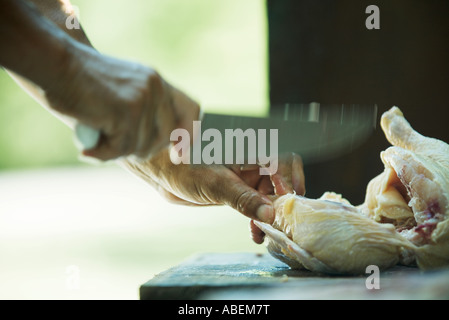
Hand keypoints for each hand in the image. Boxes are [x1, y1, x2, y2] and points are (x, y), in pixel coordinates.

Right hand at [44, 42, 199, 160]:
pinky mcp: (126, 112)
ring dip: (117, 150)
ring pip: (142, 147)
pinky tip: (88, 147)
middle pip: (165, 138)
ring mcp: (143, 99)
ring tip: (97, 136)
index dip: (188, 135)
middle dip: (142, 149)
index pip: (191, 110)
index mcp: (158, 83)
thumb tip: (165, 145)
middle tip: (115, 144)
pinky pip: (122, 149)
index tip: (178, 156)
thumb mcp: (124, 92)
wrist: (56, 64)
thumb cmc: (83, 83)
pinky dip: (103, 153)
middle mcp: (155, 89)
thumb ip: (145, 113)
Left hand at [120, 150, 304, 239]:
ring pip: (271, 196)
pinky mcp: (239, 192)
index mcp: (250, 151)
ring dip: (271, 215)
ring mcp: (246, 178)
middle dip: (283, 202)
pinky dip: (259, 219)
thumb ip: (243, 198)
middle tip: (281, 221)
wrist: (163, 172)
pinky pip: (257, 205)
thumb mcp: (215, 185)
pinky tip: (256, 232)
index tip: (287, 201)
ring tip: (266, 232)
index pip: (283, 159)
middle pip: (282, 180)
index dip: (290, 179)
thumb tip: (270, 214)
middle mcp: (252, 163)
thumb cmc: (184, 167)